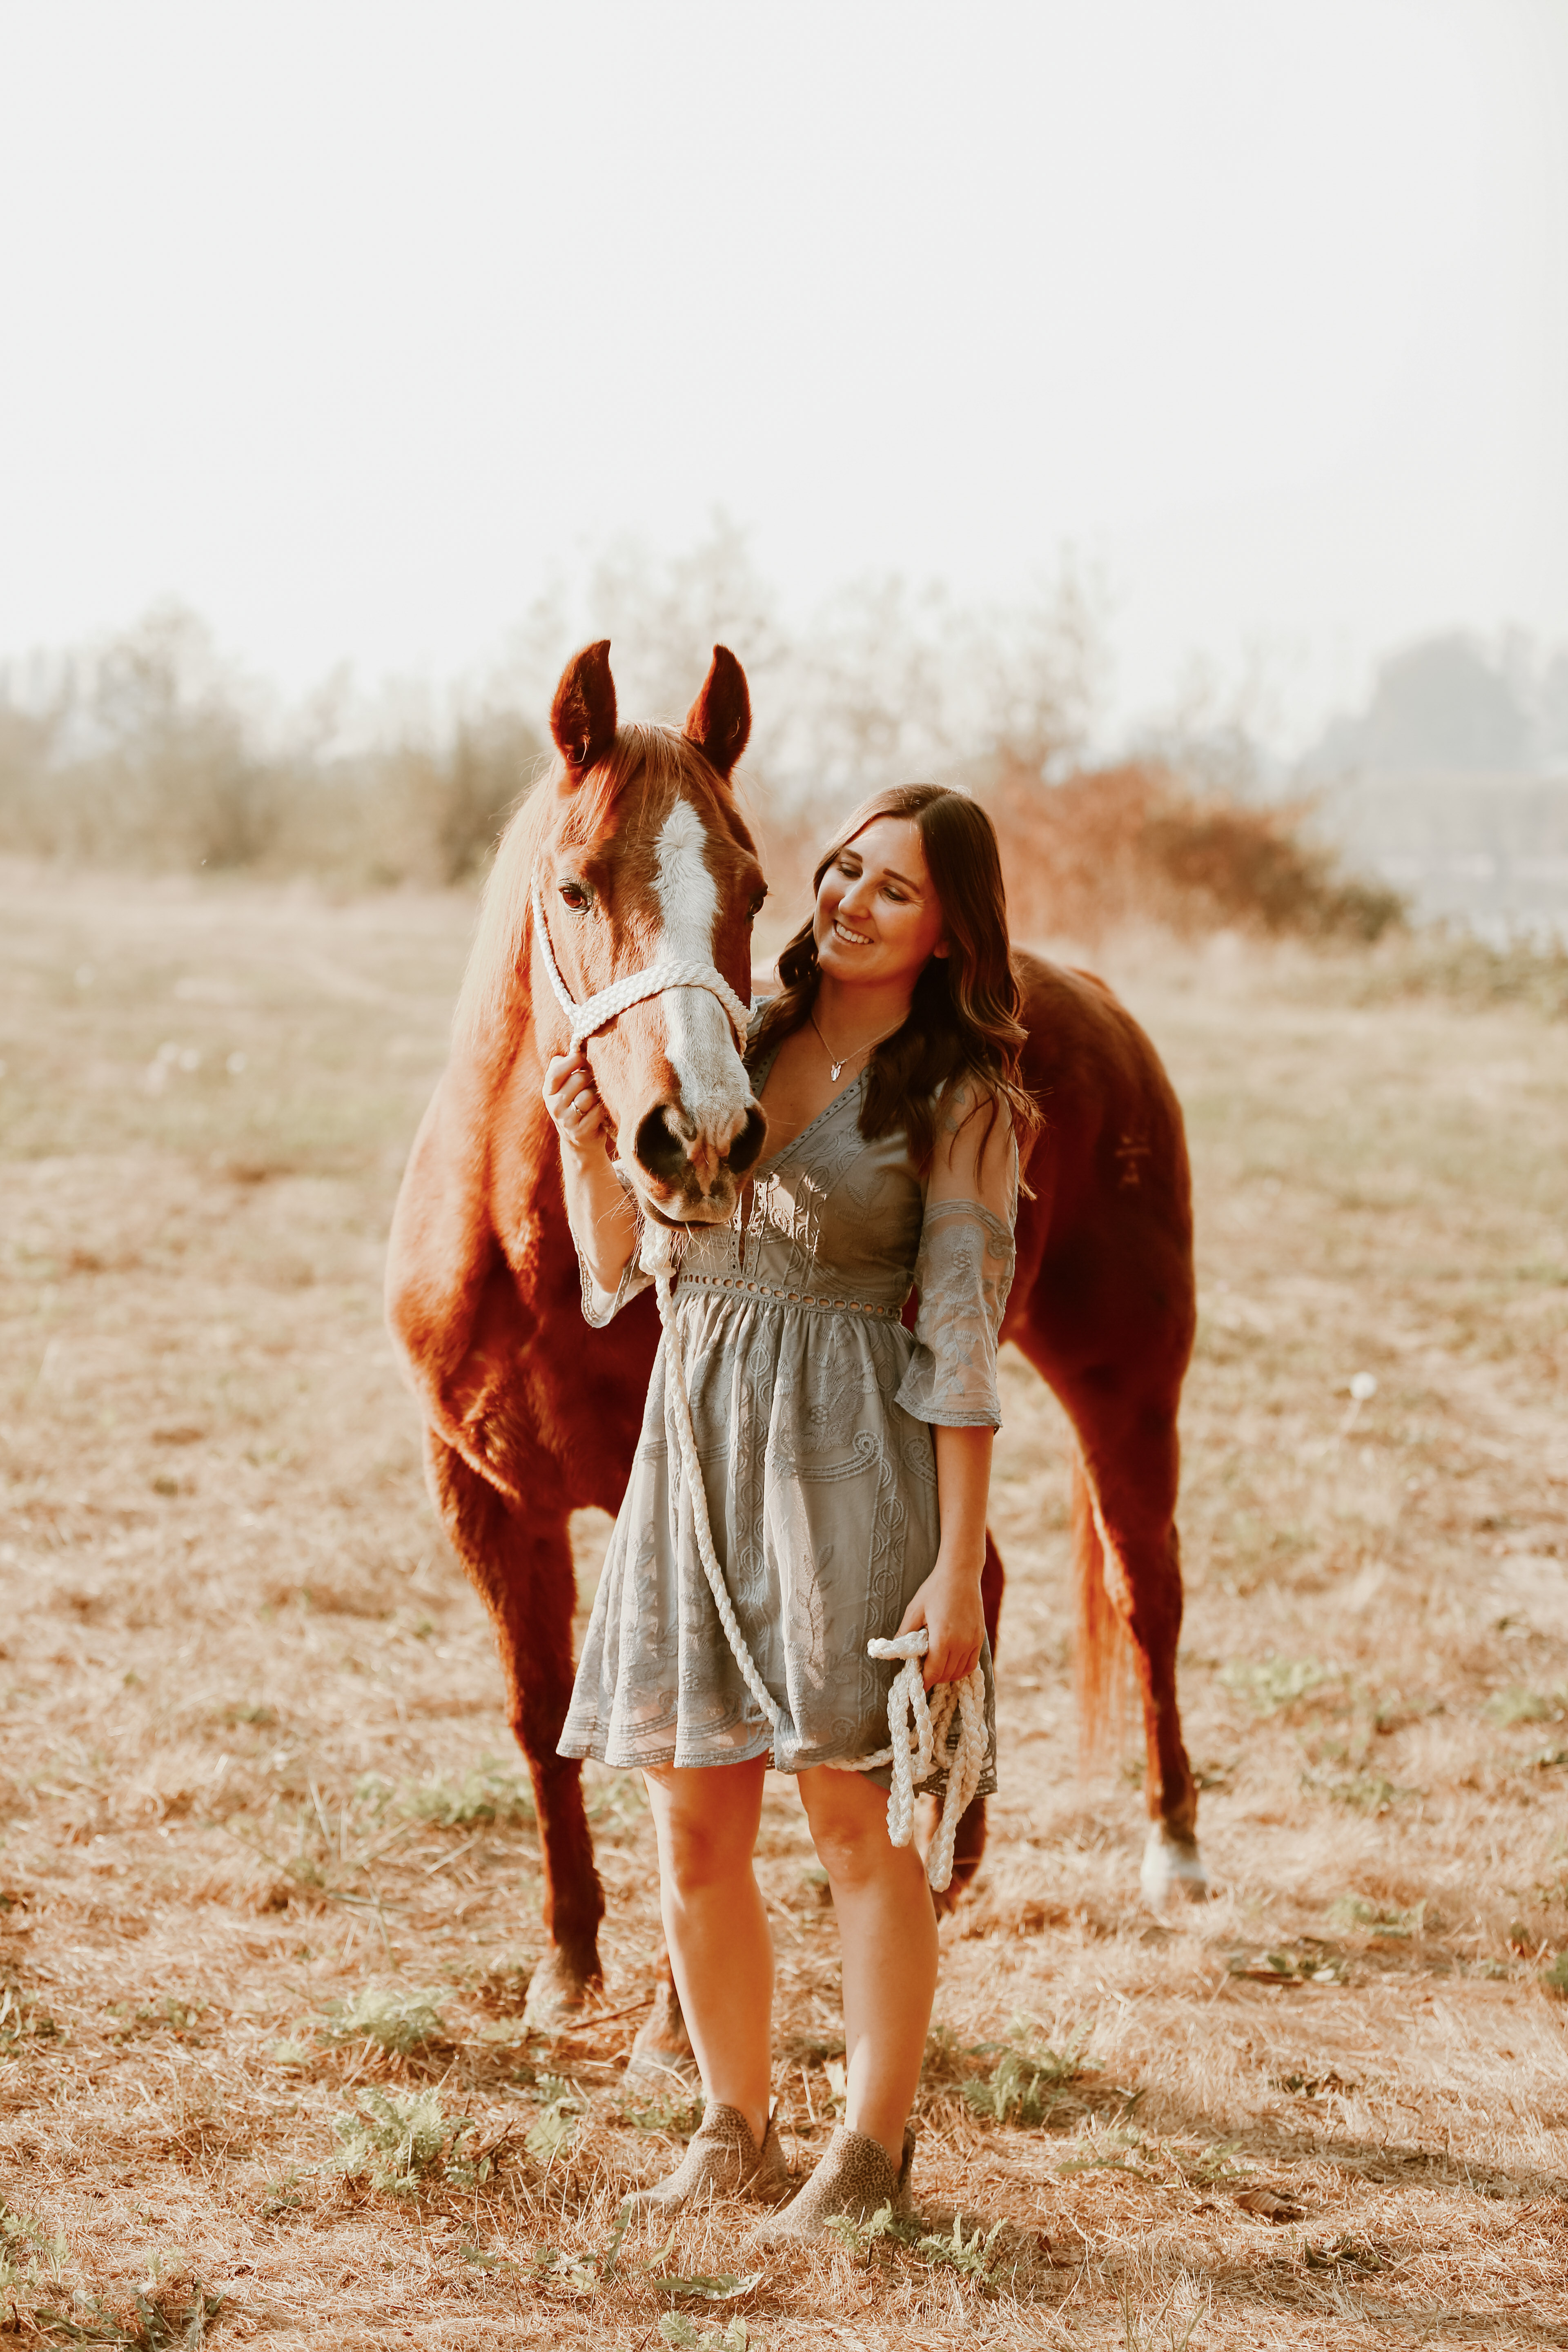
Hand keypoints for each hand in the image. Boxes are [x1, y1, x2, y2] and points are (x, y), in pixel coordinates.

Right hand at [543, 1047, 609, 1154]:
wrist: (580, 1141)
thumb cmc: (576, 1104)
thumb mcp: (565, 1087)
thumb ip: (566, 1066)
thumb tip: (577, 1047)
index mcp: (548, 1091)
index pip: (556, 1071)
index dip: (573, 1061)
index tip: (584, 1057)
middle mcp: (553, 1106)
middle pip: (579, 1079)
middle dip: (591, 1078)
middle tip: (593, 1084)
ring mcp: (565, 1121)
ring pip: (589, 1096)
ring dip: (597, 1096)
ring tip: (595, 1100)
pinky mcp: (579, 1132)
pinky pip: (597, 1111)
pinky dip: (602, 1110)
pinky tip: (599, 1114)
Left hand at [896, 1553, 985, 1689]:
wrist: (961, 1573)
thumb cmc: (935, 1589)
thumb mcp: (915, 1610)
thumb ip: (905, 1633)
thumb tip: (896, 1653)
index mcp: (943, 1638)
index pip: (933, 1671)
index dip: (923, 1681)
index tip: (916, 1685)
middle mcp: (961, 1643)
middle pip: (946, 1674)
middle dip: (933, 1677)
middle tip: (921, 1672)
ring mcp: (973, 1641)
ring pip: (960, 1672)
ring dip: (946, 1675)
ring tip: (935, 1668)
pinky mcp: (979, 1637)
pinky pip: (971, 1663)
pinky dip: (960, 1669)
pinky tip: (950, 1663)